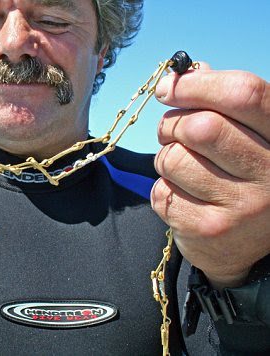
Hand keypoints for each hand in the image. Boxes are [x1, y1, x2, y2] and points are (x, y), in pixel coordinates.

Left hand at [152, 66, 269, 288]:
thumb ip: (225, 104)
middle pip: (201, 126)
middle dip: (172, 123)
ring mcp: (243, 207)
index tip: (168, 87)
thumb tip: (190, 70)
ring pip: (173, 159)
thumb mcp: (251, 136)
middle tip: (170, 131)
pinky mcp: (210, 230)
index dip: (198, 85)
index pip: (244, 94)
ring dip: (165, 158)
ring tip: (180, 167)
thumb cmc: (245, 177)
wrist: (252, 247)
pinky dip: (163, 188)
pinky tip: (184, 197)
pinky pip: (162, 192)